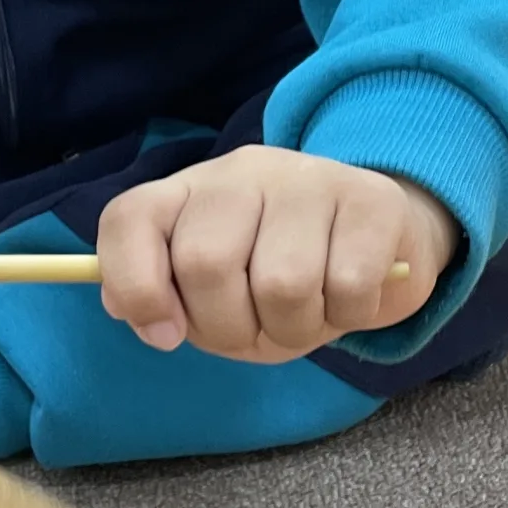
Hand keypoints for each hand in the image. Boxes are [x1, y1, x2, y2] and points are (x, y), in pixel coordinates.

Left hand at [96, 145, 458, 363]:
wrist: (378, 245)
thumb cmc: (279, 277)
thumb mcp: (215, 296)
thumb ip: (170, 300)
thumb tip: (153, 322)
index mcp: (187, 192)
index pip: (129, 219)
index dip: (136, 287)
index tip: (167, 336)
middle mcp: (241, 172)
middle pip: (205, 262)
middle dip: (229, 328)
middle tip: (257, 331)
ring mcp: (308, 178)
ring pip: (282, 283)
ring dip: (294, 329)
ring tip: (306, 315)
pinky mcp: (372, 199)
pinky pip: (348, 287)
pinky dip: (347, 317)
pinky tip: (349, 298)